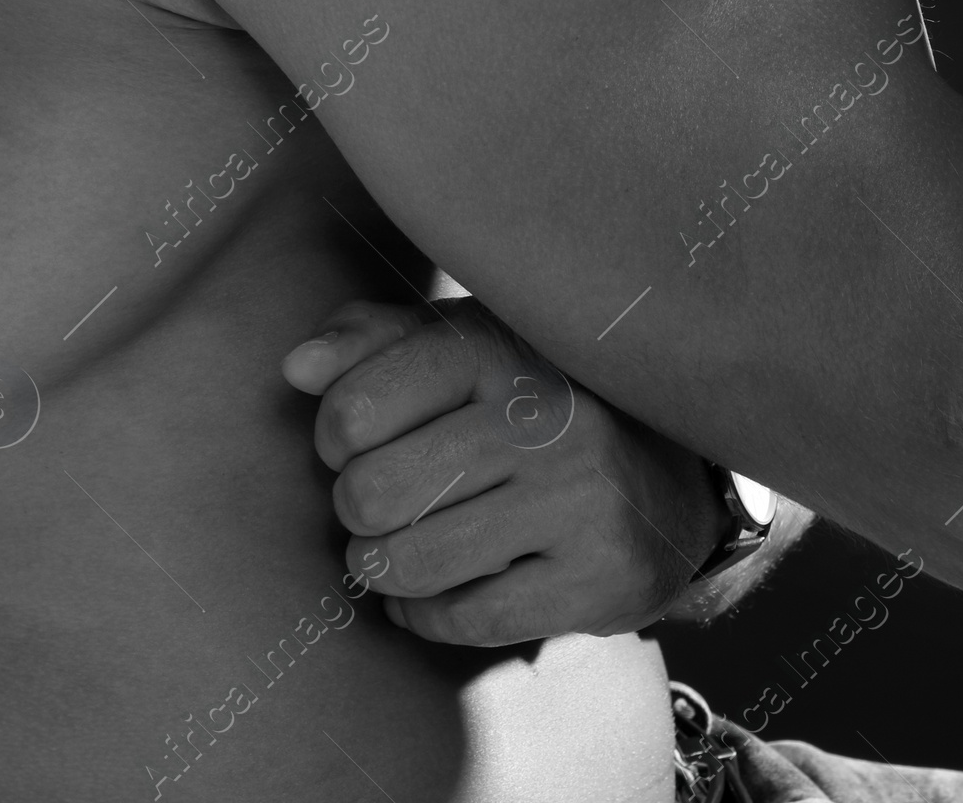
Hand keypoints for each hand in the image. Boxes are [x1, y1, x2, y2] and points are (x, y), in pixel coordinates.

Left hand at [281, 296, 728, 645]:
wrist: (667, 482)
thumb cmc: (533, 405)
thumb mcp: (465, 349)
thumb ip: (375, 343)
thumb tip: (295, 368)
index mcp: (502, 345)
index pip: (356, 406)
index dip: (336, 437)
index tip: (364, 439)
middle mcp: (546, 414)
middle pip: (371, 492)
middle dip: (360, 510)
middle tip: (389, 501)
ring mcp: (578, 497)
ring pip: (410, 562)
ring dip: (385, 568)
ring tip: (405, 546)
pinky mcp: (598, 574)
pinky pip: (462, 619)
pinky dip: (427, 615)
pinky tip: (441, 590)